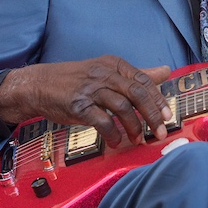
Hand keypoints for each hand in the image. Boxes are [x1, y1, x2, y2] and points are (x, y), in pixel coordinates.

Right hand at [0, 55, 172, 147]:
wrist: (40, 85)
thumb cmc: (78, 80)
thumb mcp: (108, 72)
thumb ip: (137, 75)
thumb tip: (166, 71)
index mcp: (115, 65)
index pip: (144, 80)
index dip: (158, 99)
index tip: (167, 116)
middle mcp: (105, 74)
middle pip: (137, 93)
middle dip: (152, 115)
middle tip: (159, 132)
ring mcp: (91, 89)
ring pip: (122, 107)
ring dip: (133, 126)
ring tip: (138, 139)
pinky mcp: (78, 104)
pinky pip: (102, 120)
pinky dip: (112, 133)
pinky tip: (115, 142)